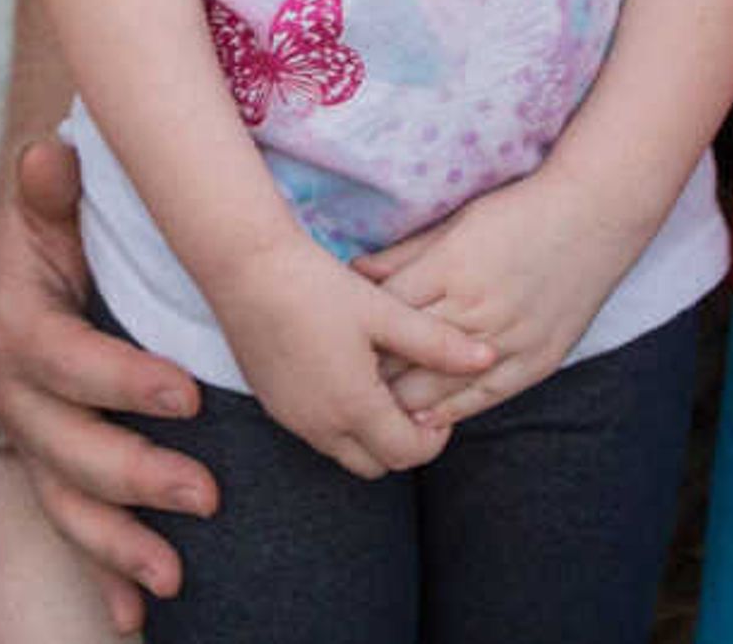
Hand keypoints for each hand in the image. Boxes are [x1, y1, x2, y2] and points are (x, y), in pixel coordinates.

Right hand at [0, 138, 212, 629]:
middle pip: (64, 448)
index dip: (120, 382)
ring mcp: (33, 438)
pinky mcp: (54, 467)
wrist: (40, 258)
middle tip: (208, 495)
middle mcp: (15, 391)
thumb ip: (52, 185)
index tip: (189, 395)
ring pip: (65, 501)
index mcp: (18, 324)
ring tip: (176, 576)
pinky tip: (137, 614)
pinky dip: (102, 573)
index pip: (62, 360)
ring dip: (118, 543)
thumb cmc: (62, 224)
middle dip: (135, 476)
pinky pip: (70, 526)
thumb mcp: (54, 197)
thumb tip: (46, 156)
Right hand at [206, 231, 492, 479]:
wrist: (243, 267)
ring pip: (344, 451)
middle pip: (377, 465)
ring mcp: (292, 418)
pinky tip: (344, 372)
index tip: (437, 400)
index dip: (434, 436)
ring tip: (380, 381)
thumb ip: (437, 343)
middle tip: (412, 396)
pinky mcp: (273, 404)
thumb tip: (488, 359)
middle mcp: (320, 425)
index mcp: (353, 407)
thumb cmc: (315, 285)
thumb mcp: (384, 312)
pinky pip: (317, 432)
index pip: (408, 455)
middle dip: (403, 442)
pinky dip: (339, 419)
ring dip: (369, 432)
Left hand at [355, 171, 649, 422]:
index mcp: (449, 271)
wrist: (593, 220)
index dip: (356, 334)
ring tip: (371, 410)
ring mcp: (508, 340)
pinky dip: (449, 413)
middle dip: (370, 373)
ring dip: (402, 402)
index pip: (385, 315)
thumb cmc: (518, 214)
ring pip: (438, 387)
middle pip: (405, 357)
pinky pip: (483, 398)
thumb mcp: (455, 224)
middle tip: (342, 383)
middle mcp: (476, 310)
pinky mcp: (535, 361)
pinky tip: (423, 423)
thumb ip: (405, 255)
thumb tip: (355, 274)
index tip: (334, 343)